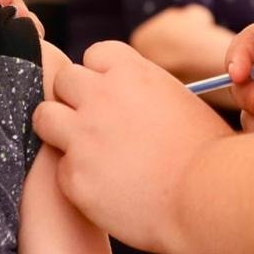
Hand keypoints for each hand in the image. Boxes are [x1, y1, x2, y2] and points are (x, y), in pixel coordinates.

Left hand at [33, 41, 232, 252]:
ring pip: (45, 116)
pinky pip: (60, 168)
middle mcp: (102, 97)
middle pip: (64, 79)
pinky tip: (104, 187)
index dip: (101, 75)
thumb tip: (133, 98)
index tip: (111, 93)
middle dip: (75, 98)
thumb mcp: (181, 102)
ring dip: (59, 129)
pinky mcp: (74, 175)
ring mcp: (84, 136)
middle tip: (93, 123)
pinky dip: (77, 177)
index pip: (94, 54)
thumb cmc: (208, 154)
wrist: (207, 198)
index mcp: (132, 73)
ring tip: (84, 149)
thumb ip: (147, 92)